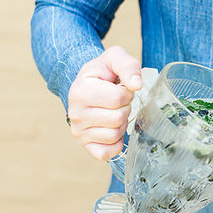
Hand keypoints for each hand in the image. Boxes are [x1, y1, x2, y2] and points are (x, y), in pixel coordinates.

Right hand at [67, 46, 141, 160]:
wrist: (90, 83)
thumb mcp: (115, 58)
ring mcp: (78, 130)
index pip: (118, 98)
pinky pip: (106, 153)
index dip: (127, 93)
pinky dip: (115, 144)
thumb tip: (136, 85)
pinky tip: (113, 130)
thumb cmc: (105, 72)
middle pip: (118, 118)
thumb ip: (128, 65)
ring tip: (114, 112)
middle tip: (118, 102)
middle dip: (125, 109)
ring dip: (121, 125)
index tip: (120, 88)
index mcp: (80, 90)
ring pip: (114, 135)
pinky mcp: (85, 144)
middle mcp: (75, 112)